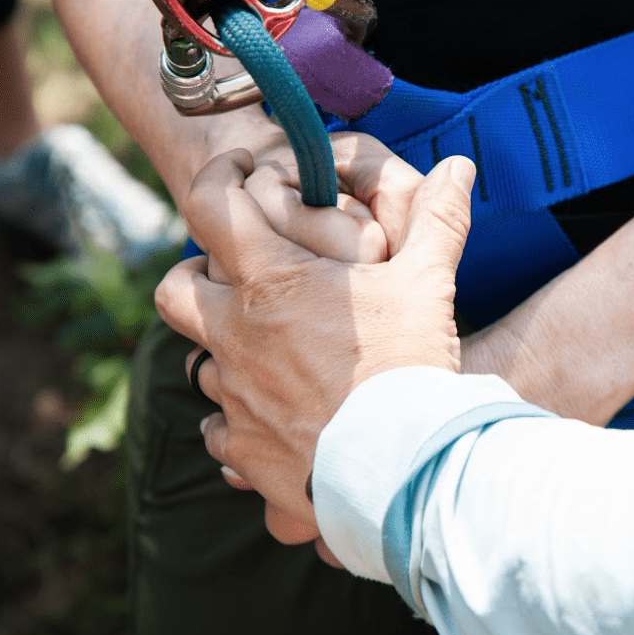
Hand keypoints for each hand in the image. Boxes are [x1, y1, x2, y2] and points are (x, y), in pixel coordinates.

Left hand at [155, 149, 475, 557]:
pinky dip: (240, 418)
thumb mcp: (429, 285)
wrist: (400, 470)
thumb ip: (438, 220)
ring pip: (200, 360)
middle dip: (195, 275)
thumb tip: (460, 164)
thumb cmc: (410, 368)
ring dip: (227, 349)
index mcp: (272, 283)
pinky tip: (279, 416)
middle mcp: (236, 335)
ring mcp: (233, 396)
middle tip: (238, 275)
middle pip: (173, 289)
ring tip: (274, 351)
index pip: (211, 207)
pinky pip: (220, 430)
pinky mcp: (243, 448)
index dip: (218, 178)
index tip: (239, 174)